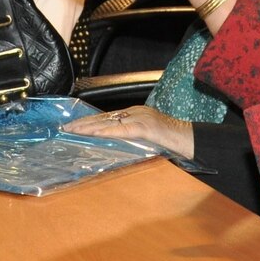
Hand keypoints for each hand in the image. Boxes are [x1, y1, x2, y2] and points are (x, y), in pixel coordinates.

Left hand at [60, 107, 196, 159]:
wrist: (193, 140)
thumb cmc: (175, 143)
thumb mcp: (151, 139)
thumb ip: (136, 139)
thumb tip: (118, 148)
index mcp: (138, 113)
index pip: (109, 117)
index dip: (92, 121)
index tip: (76, 126)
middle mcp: (137, 112)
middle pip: (105, 117)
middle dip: (85, 123)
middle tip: (66, 127)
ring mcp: (141, 118)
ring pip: (109, 122)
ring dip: (89, 126)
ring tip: (72, 130)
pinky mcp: (145, 128)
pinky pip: (120, 130)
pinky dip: (104, 131)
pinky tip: (92, 134)